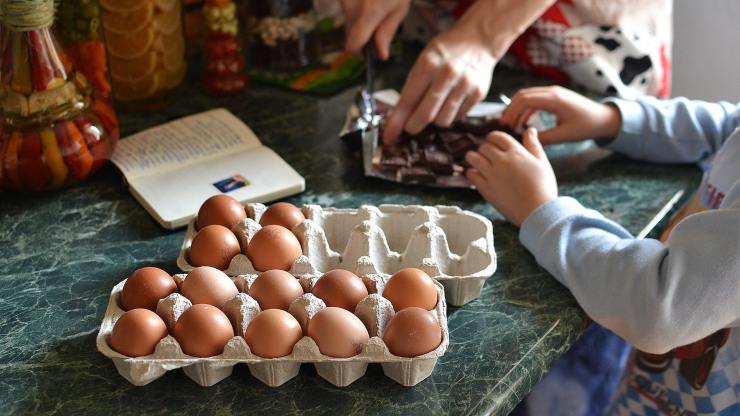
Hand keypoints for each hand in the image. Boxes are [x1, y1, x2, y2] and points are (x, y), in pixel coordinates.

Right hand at [341, 0, 409, 59]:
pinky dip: (356, 7)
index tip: (366, 50)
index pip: (352, 44)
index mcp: (368, 13)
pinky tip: (367, 0)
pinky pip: (347, 7)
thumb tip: (381, 55)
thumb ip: (387, 32)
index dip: (358, 51)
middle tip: (378, 22)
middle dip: (362, 33)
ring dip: (359, 18)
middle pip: (350, 32)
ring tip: (375, 4)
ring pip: (348, 19)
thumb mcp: (399, 8)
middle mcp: (351, 6)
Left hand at [382, 27, 496, 143]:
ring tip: (434, 109)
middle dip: (413, 127)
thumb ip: (413, 86)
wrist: (478, 39)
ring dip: (434, 121)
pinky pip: (458, 117)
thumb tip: (399, 116)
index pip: (408, 101)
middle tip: (410, 128)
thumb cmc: (445, 51)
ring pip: (443, 120)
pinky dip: (450, 115)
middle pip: (425, 115)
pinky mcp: (478, 94)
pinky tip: (449, 103)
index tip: (389, 137)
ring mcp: (464, 85)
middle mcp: (447, 75)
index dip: (396, 122)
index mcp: (428, 65)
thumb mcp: (424, 59)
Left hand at [465, 128, 557, 226]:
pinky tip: (475, 174)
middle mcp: (502, 161)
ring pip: (473, 158)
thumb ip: (534, 145)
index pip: (498, 136)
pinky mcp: (486, 188)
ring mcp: (492, 174)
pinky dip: (471, 173)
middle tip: (486, 154)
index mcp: (516, 152)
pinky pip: (471, 175)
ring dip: (473, 157)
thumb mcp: (542, 163)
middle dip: (484, 148)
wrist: (537, 211)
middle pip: (484, 147)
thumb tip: (530, 130)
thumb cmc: (543, 188)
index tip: (492, 141)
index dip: (493, 137)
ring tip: (475, 160)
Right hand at [499, 86, 621, 143]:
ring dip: (517, 108)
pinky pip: (535, 99)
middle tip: (504, 125)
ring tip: (512, 125)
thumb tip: (524, 141)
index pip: (524, 100)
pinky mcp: (555, 96)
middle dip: (510, 109)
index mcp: (554, 99)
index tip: (505, 126)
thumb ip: (543, 138)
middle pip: (522, 95)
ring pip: (527, 96)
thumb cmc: (586, 126)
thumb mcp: (564, 135)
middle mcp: (552, 92)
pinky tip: (524, 122)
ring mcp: (553, 92)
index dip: (511, 112)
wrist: (603, 118)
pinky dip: (526, 109)